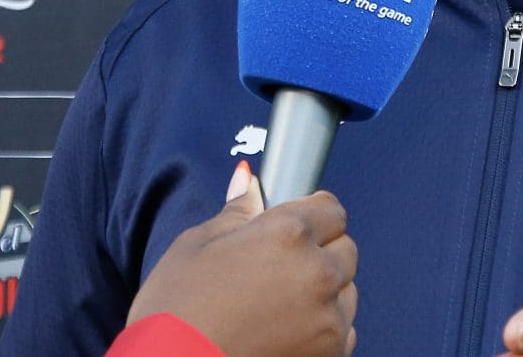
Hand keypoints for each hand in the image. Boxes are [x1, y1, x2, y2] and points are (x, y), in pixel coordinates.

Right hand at [128, 163, 356, 356]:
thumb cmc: (174, 313)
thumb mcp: (196, 247)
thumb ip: (237, 212)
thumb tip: (249, 182)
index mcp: (287, 234)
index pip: (331, 208)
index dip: (313, 213)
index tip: (300, 222)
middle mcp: (316, 272)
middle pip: (345, 248)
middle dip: (321, 250)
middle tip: (282, 264)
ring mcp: (327, 317)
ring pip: (347, 290)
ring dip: (325, 290)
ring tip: (280, 301)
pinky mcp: (330, 353)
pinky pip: (344, 329)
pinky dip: (324, 326)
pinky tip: (287, 328)